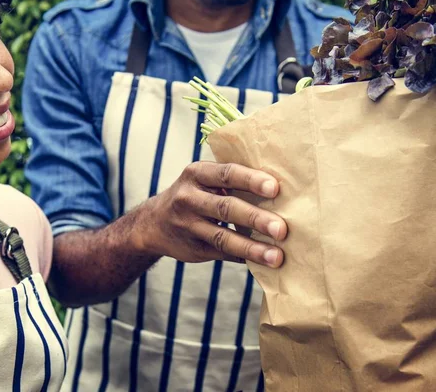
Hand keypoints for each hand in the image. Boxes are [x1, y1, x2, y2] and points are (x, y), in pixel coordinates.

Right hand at [136, 161, 286, 267]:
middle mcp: (188, 198)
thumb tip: (280, 189)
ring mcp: (188, 225)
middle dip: (256, 218)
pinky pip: (222, 254)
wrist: (153, 223)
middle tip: (282, 229)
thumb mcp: (202, 179)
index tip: (275, 188)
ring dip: (252, 248)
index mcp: (196, 173)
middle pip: (226, 207)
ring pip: (223, 237)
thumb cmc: (194, 194)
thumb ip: (230, 180)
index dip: (251, 180)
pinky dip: (244, 257)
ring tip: (277, 256)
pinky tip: (263, 262)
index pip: (226, 174)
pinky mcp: (193, 248)